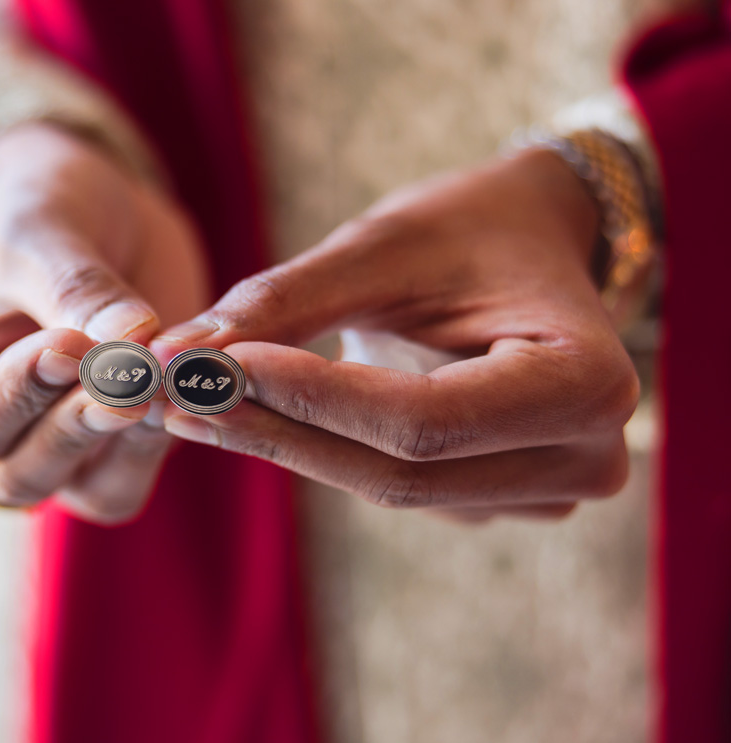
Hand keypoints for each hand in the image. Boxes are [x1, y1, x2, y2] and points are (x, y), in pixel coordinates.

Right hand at [0, 122, 207, 522]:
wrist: (98, 211)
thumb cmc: (35, 215)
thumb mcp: (37, 232)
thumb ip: (73, 289)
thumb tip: (132, 341)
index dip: (14, 395)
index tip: (64, 346)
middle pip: (23, 476)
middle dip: (76, 425)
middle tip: (128, 372)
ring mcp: (61, 459)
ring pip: (94, 490)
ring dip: (133, 437)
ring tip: (167, 374)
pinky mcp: (124, 450)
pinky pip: (148, 468)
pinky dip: (175, 428)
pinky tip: (197, 375)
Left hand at [155, 150, 639, 521]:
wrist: (525, 243)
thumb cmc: (466, 229)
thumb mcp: (381, 248)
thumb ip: (284, 304)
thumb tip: (174, 357)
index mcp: (584, 383)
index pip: (422, 422)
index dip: (310, 401)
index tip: (210, 368)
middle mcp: (583, 457)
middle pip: (398, 472)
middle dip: (276, 431)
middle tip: (173, 395)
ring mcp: (541, 491)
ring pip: (385, 486)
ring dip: (282, 443)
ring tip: (192, 397)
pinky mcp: (491, 497)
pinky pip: (389, 484)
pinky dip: (315, 448)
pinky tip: (248, 412)